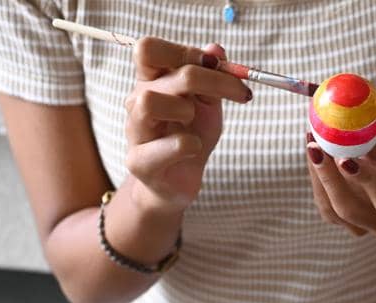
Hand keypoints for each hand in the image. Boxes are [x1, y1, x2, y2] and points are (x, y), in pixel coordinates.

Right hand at [124, 38, 250, 214]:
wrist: (178, 182)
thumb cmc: (190, 136)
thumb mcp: (208, 104)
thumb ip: (212, 77)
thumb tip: (215, 49)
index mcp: (151, 82)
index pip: (149, 48)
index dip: (185, 51)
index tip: (220, 66)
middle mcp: (137, 101)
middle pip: (164, 70)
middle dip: (210, 79)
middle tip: (240, 94)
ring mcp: (135, 131)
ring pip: (149, 101)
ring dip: (185, 109)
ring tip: (193, 123)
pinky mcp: (140, 162)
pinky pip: (171, 145)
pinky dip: (191, 145)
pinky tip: (194, 150)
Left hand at [305, 120, 375, 238]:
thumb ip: (368, 137)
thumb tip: (337, 130)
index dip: (365, 182)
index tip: (345, 158)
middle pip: (350, 210)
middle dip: (329, 177)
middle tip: (316, 146)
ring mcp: (363, 227)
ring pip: (331, 208)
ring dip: (318, 174)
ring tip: (312, 140)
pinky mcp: (341, 221)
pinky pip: (323, 202)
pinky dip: (316, 176)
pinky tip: (314, 151)